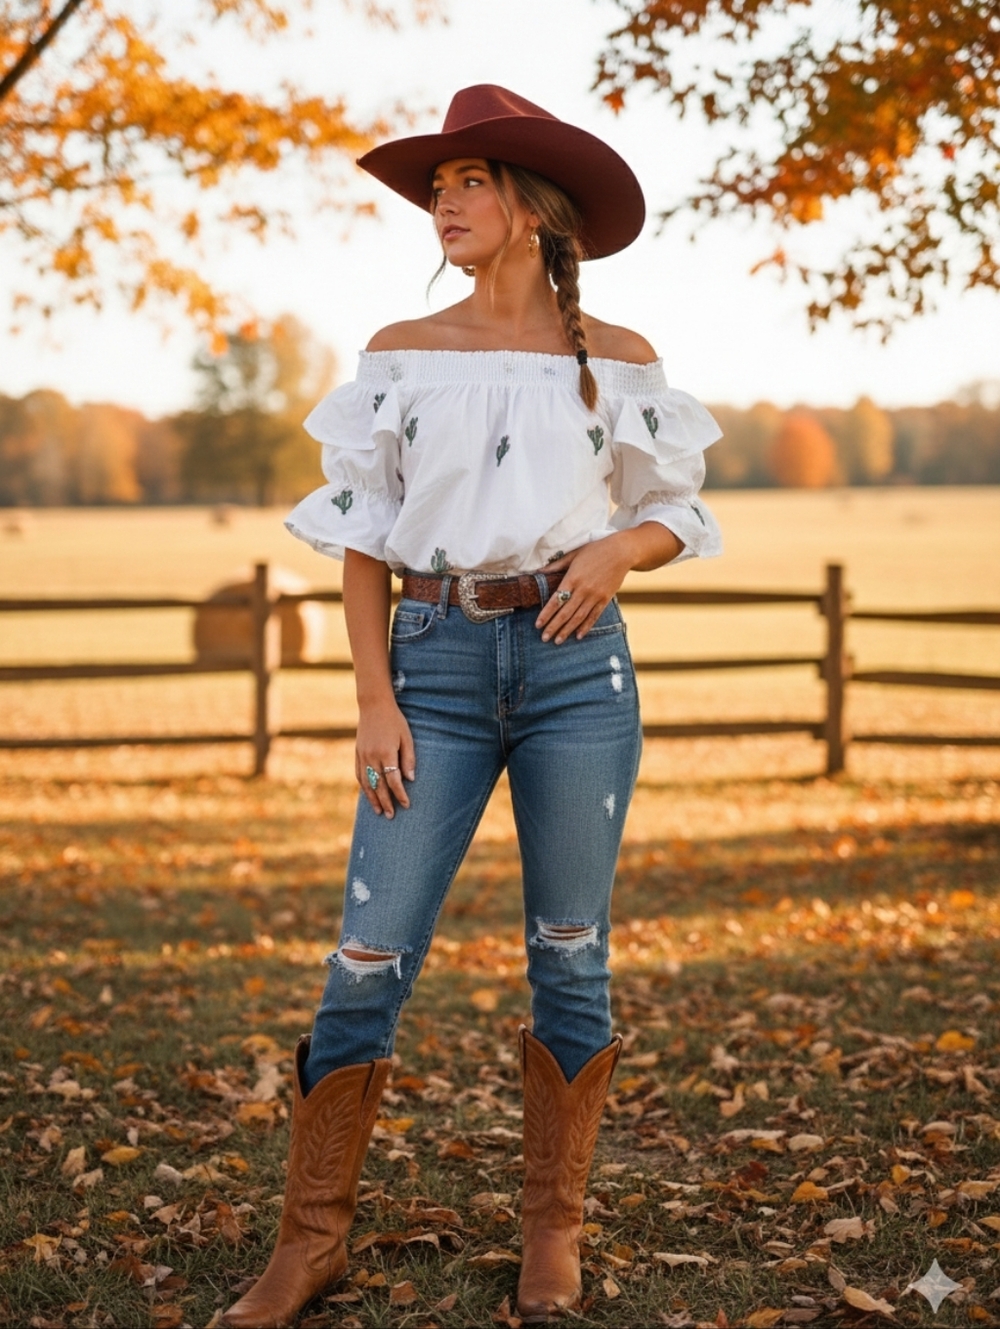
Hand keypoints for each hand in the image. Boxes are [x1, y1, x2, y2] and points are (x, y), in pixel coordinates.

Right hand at [355, 698, 415, 817]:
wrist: (374, 705)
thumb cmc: (395, 721)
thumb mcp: (407, 737)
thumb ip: (409, 758)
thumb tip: (411, 779)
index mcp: (386, 752)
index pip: (393, 780)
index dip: (400, 794)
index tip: (406, 805)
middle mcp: (372, 756)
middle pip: (378, 786)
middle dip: (386, 802)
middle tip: (391, 816)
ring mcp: (362, 756)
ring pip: (366, 783)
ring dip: (372, 799)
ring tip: (379, 811)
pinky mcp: (357, 753)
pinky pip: (359, 774)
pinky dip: (364, 787)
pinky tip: (369, 795)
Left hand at [535, 534, 633, 643]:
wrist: (621, 552)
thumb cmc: (595, 550)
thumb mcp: (573, 555)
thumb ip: (556, 565)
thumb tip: (539, 571)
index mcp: (572, 578)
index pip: (556, 600)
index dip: (546, 614)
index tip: (538, 624)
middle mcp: (583, 590)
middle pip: (565, 613)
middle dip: (553, 627)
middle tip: (544, 638)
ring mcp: (595, 596)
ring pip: (578, 617)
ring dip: (567, 630)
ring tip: (558, 641)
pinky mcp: (605, 599)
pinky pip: (594, 616)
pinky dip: (586, 627)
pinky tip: (578, 636)